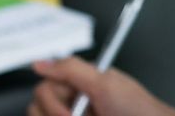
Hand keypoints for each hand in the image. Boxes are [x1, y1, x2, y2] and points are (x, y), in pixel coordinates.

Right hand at [29, 57, 174, 115]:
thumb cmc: (137, 109)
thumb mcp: (104, 84)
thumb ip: (71, 70)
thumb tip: (39, 63)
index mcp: (78, 85)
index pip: (43, 89)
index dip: (51, 102)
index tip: (69, 113)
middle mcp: (73, 104)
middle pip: (37, 110)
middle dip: (56, 114)